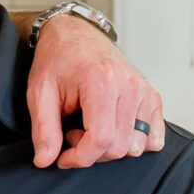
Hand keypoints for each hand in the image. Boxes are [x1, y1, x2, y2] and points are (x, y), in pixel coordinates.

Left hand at [23, 15, 166, 169]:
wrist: (74, 34)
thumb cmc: (57, 60)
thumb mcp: (40, 92)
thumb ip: (43, 129)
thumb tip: (45, 160)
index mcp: (102, 81)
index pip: (101, 139)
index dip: (80, 158)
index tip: (63, 157)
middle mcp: (129, 85)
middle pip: (119, 147)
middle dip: (92, 152)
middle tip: (73, 133)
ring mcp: (143, 90)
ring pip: (136, 145)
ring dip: (111, 147)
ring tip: (91, 127)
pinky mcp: (151, 95)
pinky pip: (154, 135)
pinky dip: (134, 140)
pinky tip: (114, 129)